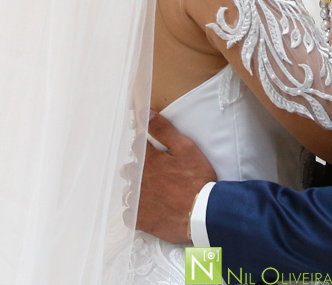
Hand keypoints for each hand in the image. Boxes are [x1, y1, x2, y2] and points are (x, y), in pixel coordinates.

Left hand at [137, 111, 216, 243]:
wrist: (203, 212)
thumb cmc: (196, 179)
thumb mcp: (185, 148)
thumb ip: (163, 130)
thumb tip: (146, 113)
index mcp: (148, 161)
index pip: (137, 147)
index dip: (144, 147)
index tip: (152, 151)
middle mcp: (139, 180)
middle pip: (129, 170)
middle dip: (138, 169)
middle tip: (154, 173)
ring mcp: (139, 201)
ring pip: (128, 192)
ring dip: (136, 190)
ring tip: (151, 192)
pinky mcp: (142, 220)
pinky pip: (129, 215)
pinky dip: (135, 212)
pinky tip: (146, 209)